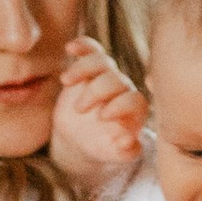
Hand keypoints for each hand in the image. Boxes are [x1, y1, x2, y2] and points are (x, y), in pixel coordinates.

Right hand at [48, 36, 147, 196]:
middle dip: (97, 91)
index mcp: (134, 109)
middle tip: (80, 109)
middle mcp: (123, 88)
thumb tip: (129, 141)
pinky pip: (90, 50)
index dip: (121, 105)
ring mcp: (106, 76)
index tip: (103, 116)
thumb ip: (125, 151)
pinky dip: (82, 45)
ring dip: (84, 68)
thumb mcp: (115, 154)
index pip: (134, 100)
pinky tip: (70, 48)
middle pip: (115, 79)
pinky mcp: (89, 68)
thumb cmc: (103, 146)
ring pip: (102, 61)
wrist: (82, 138)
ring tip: (66, 81)